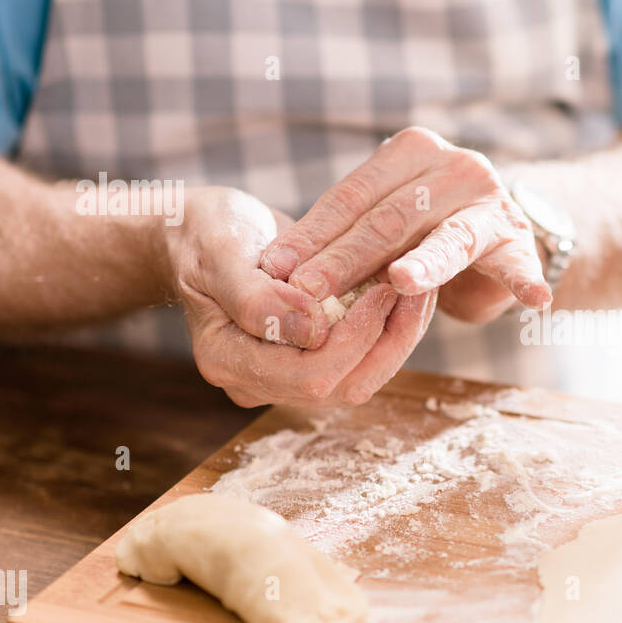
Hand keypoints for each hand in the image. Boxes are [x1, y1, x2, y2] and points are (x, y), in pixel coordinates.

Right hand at [160, 186, 434, 407]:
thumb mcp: (221, 254)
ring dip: (397, 337)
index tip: (384, 290)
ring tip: (421, 290)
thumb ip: (258, 297)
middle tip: (418, 291)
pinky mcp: (311, 360)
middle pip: (344, 387)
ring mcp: (286, 376)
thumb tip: (313, 329)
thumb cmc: (205, 236)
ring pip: (361, 378)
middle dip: (389, 341)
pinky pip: (361, 359)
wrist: (200, 235)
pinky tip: (407, 295)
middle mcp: (258, 382)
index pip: (310, 375)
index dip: (355, 339)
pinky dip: (389, 330)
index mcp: (228, 361)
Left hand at [259, 126, 550, 324]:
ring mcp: (492, 203)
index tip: (275, 268)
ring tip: (402, 282)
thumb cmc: (425, 228)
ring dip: (424, 266)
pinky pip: (519, 264)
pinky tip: (535, 299)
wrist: (503, 231)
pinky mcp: (520, 241)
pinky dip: (525, 280)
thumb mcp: (383, 220)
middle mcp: (455, 167)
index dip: (312, 233)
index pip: (353, 195)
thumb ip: (343, 233)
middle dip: (346, 258)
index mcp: (411, 152)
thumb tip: (271, 270)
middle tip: (309, 290)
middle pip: (391, 218)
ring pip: (448, 239)